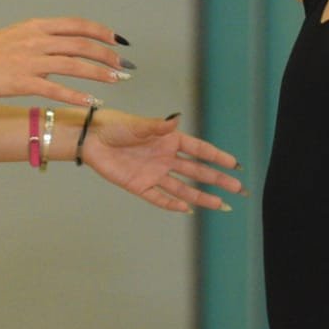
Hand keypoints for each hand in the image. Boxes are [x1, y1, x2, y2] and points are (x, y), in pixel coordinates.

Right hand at [0, 18, 129, 108]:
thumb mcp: (14, 35)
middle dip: (107, 55)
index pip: (77, 24)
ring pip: (75, 65)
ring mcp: (31, 61)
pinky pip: (56, 89)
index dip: (101, 31)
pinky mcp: (23, 82)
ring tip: (117, 81)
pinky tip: (92, 102)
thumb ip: (37, 38)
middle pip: (82, 44)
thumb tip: (57, 43)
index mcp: (35, 26)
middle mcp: (37, 40)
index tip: (117, 40)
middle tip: (123, 65)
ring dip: (99, 73)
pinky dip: (77, 96)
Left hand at [81, 109, 244, 213]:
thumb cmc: (114, 125)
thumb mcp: (137, 124)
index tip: (235, 165)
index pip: (199, 149)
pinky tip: (188, 209)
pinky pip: (159, 198)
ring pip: (183, 188)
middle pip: (197, 171)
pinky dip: (173, 204)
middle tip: (238, 188)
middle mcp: (165, 157)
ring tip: (221, 206)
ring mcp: (154, 173)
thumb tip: (176, 118)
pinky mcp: (139, 186)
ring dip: (202, 196)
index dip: (217, 157)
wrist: (89, 139)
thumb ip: (158, 126)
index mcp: (168, 139)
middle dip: (218, 179)